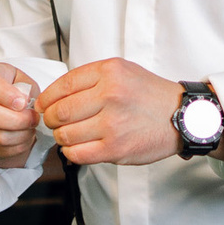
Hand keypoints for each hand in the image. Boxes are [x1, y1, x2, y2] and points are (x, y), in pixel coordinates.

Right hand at [0, 61, 41, 168]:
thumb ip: (26, 88)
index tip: (23, 102)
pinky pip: (1, 150)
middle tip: (33, 118)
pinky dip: (19, 145)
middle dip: (17, 119)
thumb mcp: (22, 78)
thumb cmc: (14, 87)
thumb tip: (25, 103)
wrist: (1, 102)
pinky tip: (25, 135)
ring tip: (31, 126)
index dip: (5, 95)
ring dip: (21, 134)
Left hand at [40, 58, 184, 166]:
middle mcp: (110, 95)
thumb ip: (90, 78)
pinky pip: (78, 154)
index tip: (43, 105)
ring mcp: (113, 124)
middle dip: (50, 120)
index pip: (62, 85)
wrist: (180, 116)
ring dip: (61, 137)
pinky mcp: (116, 148)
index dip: (46, 98)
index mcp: (109, 72)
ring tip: (68, 135)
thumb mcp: (122, 70)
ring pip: (65, 135)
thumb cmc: (149, 94)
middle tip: (54, 122)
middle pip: (59, 112)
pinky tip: (77, 147)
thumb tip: (54, 95)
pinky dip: (70, 152)